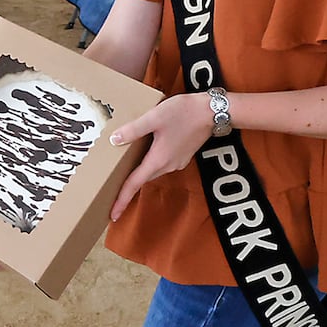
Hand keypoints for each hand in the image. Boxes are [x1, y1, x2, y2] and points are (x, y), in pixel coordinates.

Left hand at [106, 92, 214, 220]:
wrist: (214, 112)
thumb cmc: (185, 112)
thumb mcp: (154, 117)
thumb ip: (133, 130)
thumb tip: (114, 140)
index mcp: (158, 159)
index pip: (135, 184)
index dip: (122, 199)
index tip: (113, 215)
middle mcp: (168, 165)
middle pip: (143, 180)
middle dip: (128, 190)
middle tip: (112, 197)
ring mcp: (177, 161)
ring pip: (152, 172)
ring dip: (139, 176)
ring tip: (123, 175)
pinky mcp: (182, 155)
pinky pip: (161, 164)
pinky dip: (149, 164)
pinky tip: (143, 155)